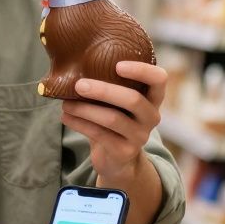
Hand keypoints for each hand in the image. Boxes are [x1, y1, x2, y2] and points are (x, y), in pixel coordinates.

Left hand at [61, 61, 166, 181]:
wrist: (117, 159)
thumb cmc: (114, 119)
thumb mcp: (117, 102)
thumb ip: (108, 84)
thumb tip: (73, 64)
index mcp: (152, 98)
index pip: (159, 79)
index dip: (141, 70)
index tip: (117, 65)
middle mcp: (151, 116)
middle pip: (133, 99)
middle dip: (103, 90)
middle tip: (79, 85)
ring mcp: (140, 136)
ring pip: (113, 118)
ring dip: (85, 109)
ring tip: (65, 104)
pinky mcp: (125, 151)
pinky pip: (100, 134)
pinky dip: (80, 124)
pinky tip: (65, 117)